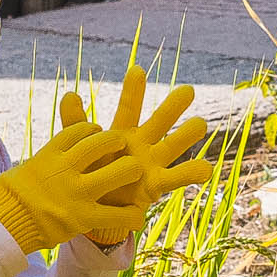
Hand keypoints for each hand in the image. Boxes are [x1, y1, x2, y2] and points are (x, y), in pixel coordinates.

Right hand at [0, 121, 143, 253]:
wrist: (4, 227)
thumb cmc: (10, 198)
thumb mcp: (23, 170)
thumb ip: (43, 160)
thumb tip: (51, 153)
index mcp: (49, 156)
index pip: (77, 131)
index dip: (91, 128)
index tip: (97, 131)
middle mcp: (65, 170)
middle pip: (100, 145)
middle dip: (114, 142)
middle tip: (121, 144)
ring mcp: (76, 194)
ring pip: (117, 173)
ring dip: (130, 169)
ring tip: (135, 170)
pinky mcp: (83, 218)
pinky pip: (115, 215)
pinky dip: (129, 216)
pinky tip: (137, 216)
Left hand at [58, 66, 217, 217]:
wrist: (96, 206)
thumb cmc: (91, 174)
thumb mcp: (80, 148)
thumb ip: (75, 124)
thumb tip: (69, 94)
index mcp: (122, 133)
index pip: (129, 108)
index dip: (133, 91)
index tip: (137, 70)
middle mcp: (142, 144)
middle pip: (159, 122)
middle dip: (173, 107)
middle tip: (188, 90)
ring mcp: (152, 163)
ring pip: (173, 146)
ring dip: (186, 135)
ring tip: (200, 124)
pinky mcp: (156, 184)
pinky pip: (175, 178)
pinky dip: (190, 173)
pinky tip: (206, 169)